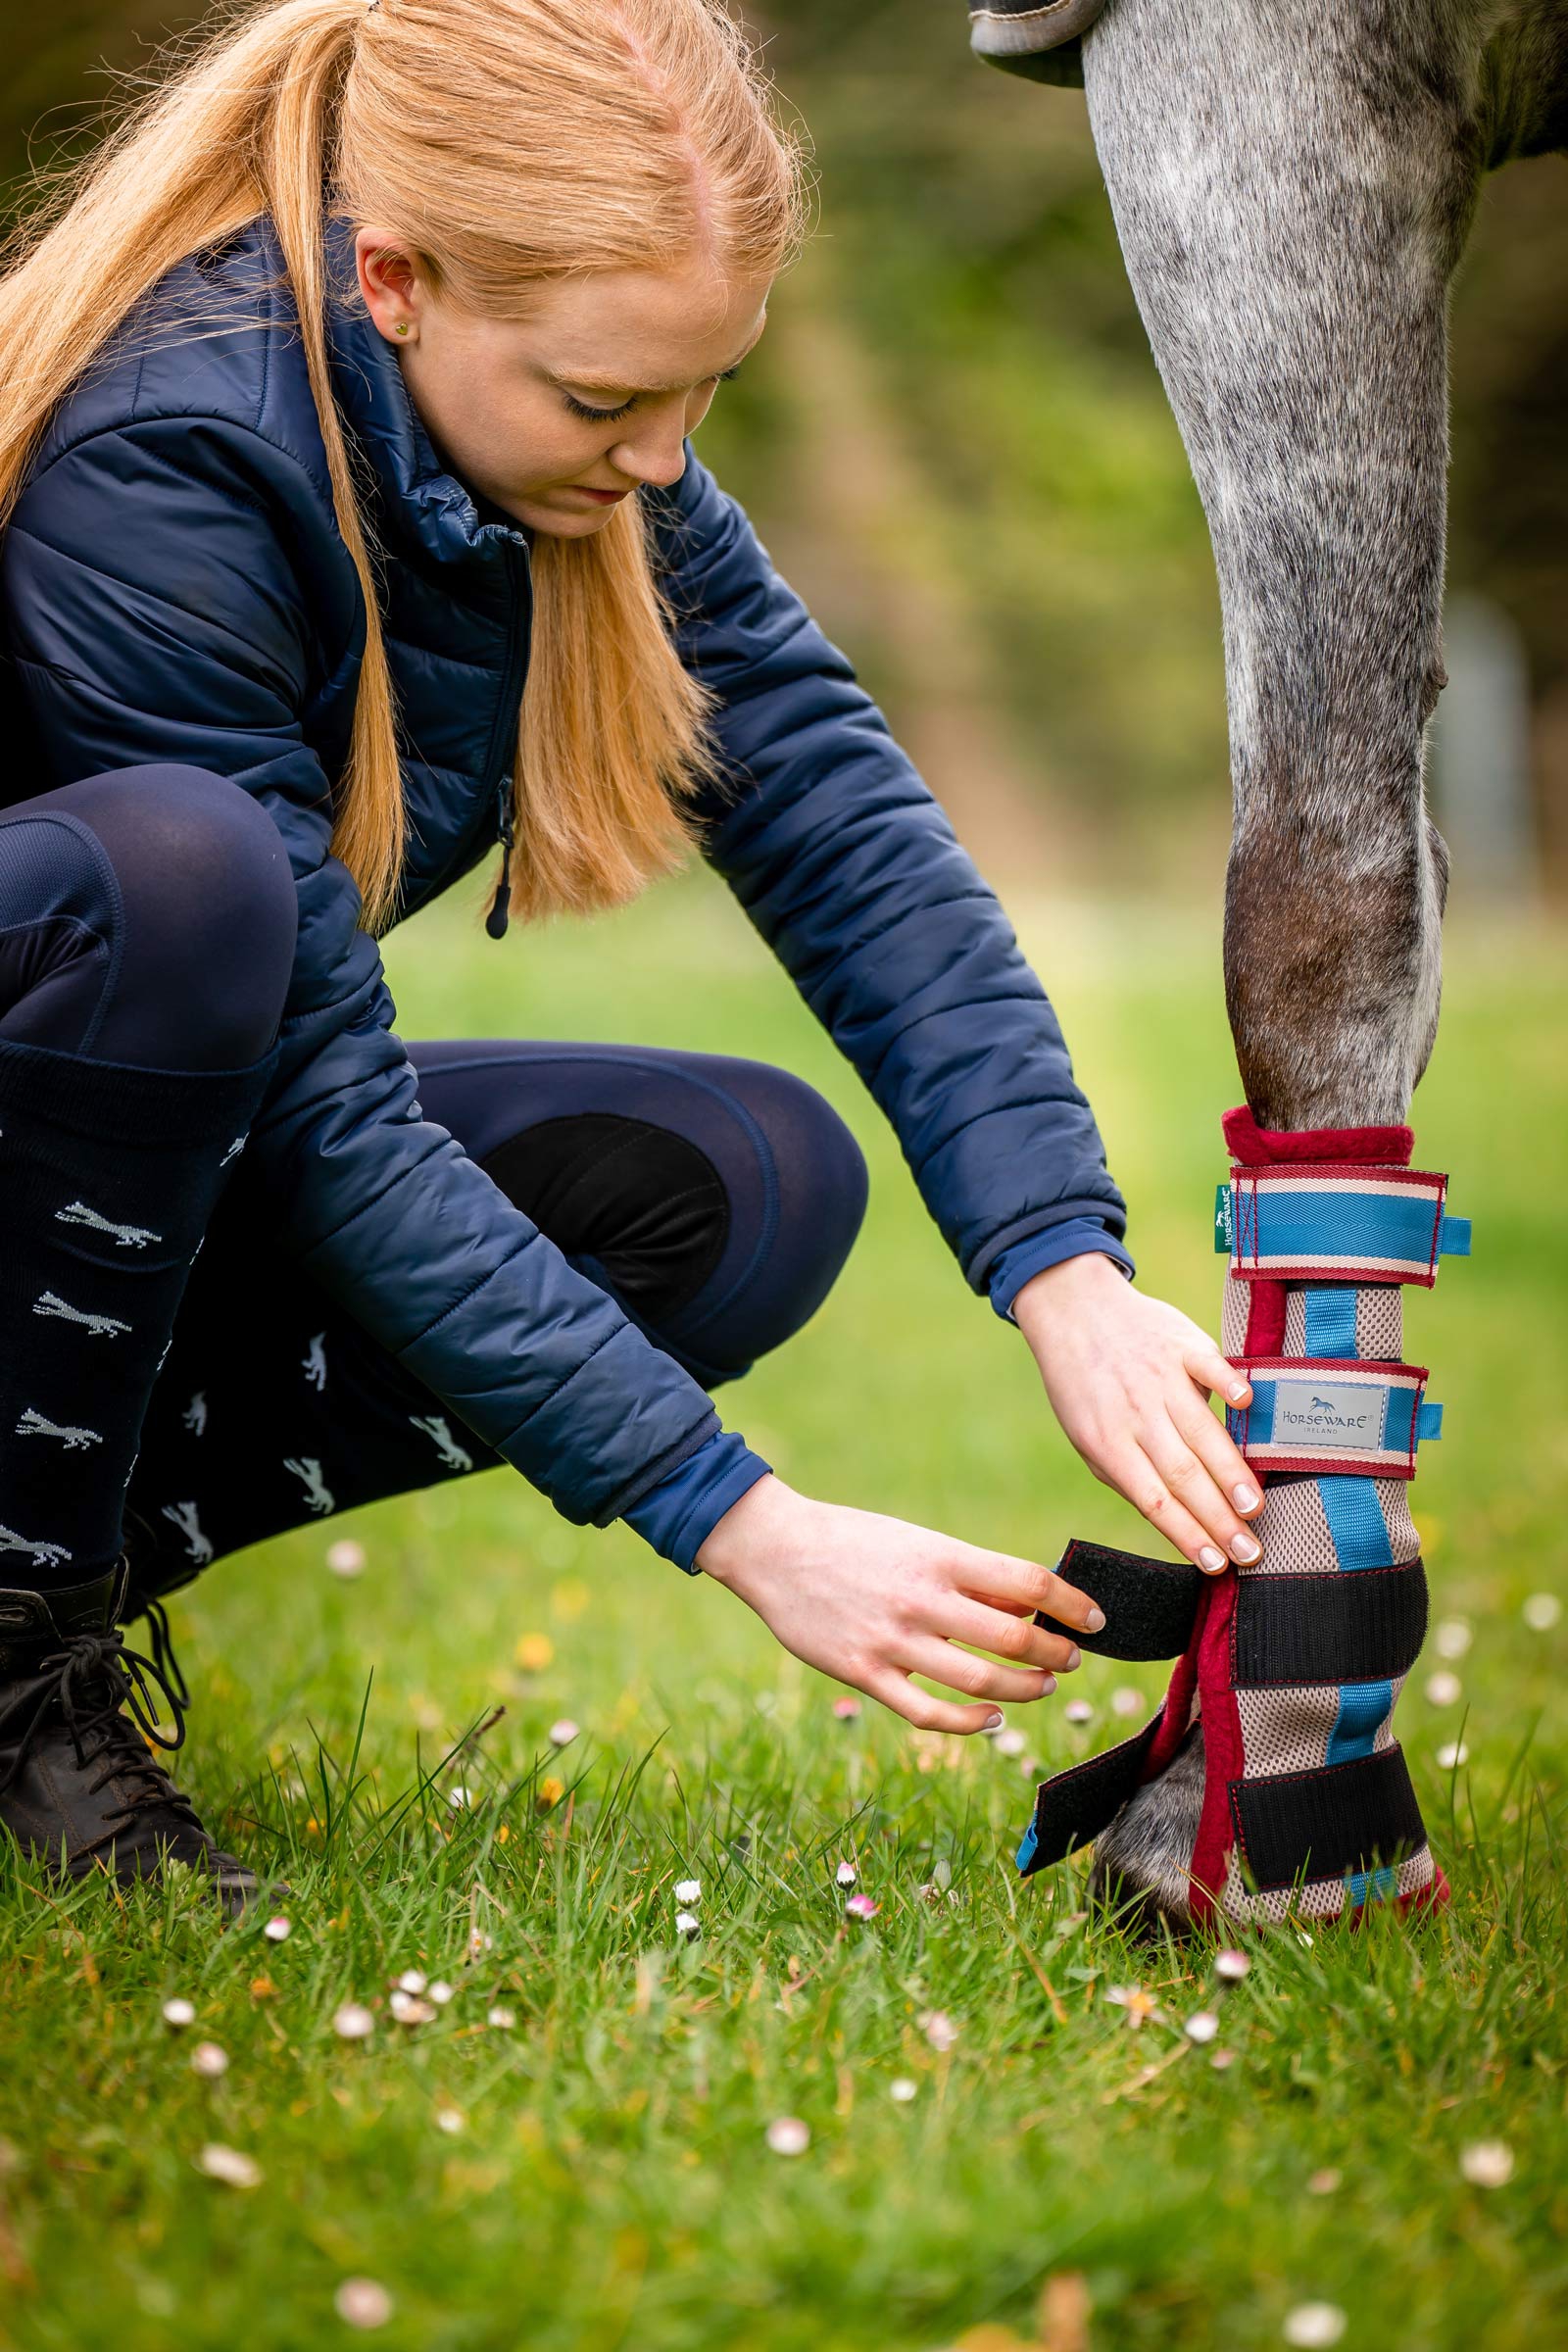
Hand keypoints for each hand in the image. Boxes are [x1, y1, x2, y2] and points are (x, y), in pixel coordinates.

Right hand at [695, 1473, 1106, 1731]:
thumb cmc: (853, 1542)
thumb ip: (967, 1574)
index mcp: (939, 1556)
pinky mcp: (864, 1673)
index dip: (1070, 1604)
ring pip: (979, 1682)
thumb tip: (1028, 1604)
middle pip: (1012, 1638)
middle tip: (1070, 1659)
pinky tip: (991, 1719)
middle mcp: (921, 1598)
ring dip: (1024, 1689)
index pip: (1026, 1583)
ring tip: (1042, 1686)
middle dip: (1054, 1654)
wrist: (774, 1549)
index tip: (1093, 1618)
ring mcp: (891, 1640)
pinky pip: (928, 1713)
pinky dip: (969, 1723)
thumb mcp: (916, 1542)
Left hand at [1012, 1252, 1261, 1574]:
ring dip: (1231, 1471)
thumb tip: (1169, 1517)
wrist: (1074, 1310)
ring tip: (1255, 1507)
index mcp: (1109, 1442)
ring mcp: (1161, 1377)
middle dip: (1219, 1519)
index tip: (1216, 1565)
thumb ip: (1124, 1475)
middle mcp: (1136, 1414)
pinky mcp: (1181, 1344)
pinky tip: (1247, 1406)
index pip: (1154, 1500)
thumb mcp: (1086, 1438)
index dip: (1187, 1534)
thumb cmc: (1084, 1386)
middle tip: (1250, 1552)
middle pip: (1183, 1474)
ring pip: (1201, 1431)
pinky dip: (1227, 1383)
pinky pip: (1208, 1365)